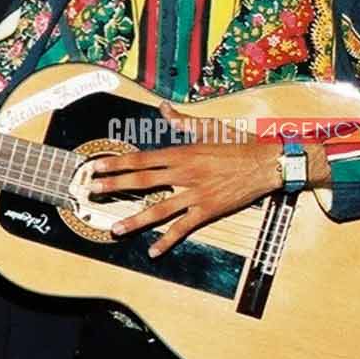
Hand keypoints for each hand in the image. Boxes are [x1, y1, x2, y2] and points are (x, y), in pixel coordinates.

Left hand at [88, 106, 283, 256]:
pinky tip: (153, 251)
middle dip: (114, 186)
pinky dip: (167, 240)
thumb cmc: (239, 144)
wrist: (268, 163)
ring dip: (134, 220)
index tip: (96, 166)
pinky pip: (183, 228)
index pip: (141, 158)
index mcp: (181, 153)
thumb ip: (181, 120)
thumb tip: (163, 108)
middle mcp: (184, 173)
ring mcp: (195, 193)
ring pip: (159, 209)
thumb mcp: (208, 128)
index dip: (116, 163)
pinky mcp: (208, 210)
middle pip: (142, 180)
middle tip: (91, 191)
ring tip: (113, 228)